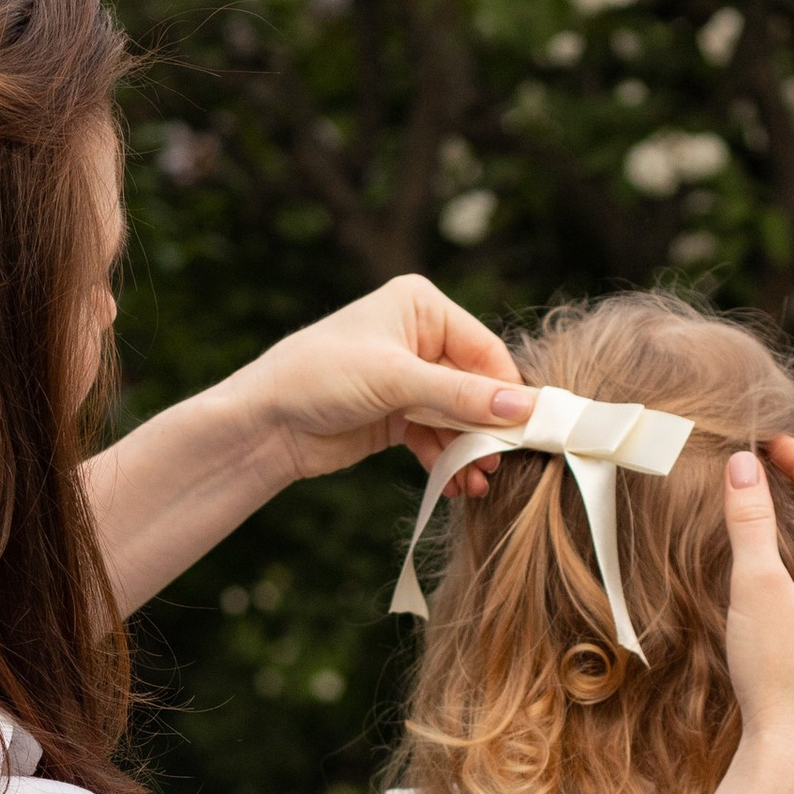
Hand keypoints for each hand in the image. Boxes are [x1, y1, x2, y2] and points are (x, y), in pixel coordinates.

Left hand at [238, 276, 532, 490]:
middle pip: (476, 386)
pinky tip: (456, 485)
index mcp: (422, 307)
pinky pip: (437, 437)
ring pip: (458, 417)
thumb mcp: (395, 381)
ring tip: (479, 484)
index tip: (529, 431)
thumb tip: (523, 408)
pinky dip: (447, 460)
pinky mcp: (397, 415)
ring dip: (469, 451)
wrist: (264, 422)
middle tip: (503, 465)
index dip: (508, 392)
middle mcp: (420, 338)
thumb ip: (460, 395)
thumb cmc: (320, 377)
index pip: (485, 350)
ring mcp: (409, 379)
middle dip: (488, 428)